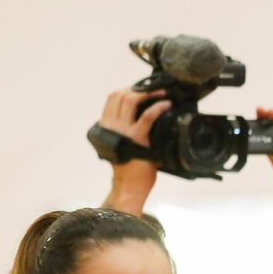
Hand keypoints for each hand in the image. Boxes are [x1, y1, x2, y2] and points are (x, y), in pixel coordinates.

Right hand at [100, 87, 170, 214]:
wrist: (129, 186)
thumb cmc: (130, 167)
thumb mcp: (122, 143)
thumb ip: (125, 129)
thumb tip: (142, 115)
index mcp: (105, 126)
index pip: (112, 98)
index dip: (127, 88)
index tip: (141, 87)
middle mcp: (110, 125)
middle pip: (120, 95)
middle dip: (138, 87)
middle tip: (154, 88)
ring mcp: (122, 131)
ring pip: (130, 99)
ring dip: (148, 92)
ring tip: (161, 92)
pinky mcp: (136, 138)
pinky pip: (147, 116)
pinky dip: (158, 106)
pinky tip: (167, 104)